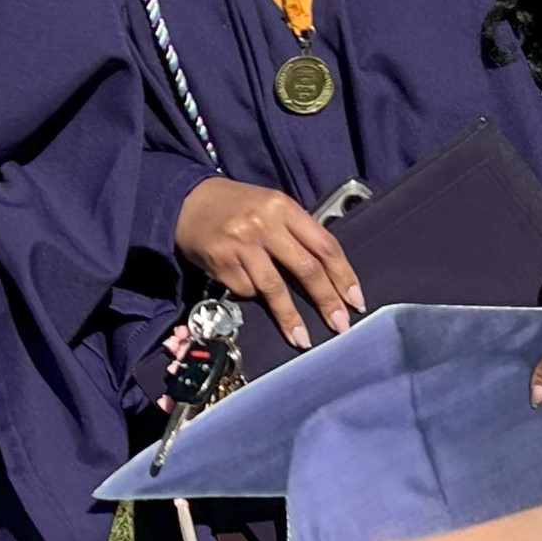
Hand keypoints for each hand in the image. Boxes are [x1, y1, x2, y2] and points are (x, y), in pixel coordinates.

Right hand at [173, 177, 362, 349]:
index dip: (344, 276)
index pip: (324, 245)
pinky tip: (249, 287)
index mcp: (283, 207)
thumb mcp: (271, 207)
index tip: (355, 300)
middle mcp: (263, 223)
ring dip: (291, 317)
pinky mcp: (220, 262)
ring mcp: (240, 244)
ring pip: (275, 288)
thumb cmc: (236, 205)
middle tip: (340, 325)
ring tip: (303, 339)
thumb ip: (296, 232)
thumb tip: (328, 274)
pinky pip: (245, 289)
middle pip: (306, 269)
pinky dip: (252, 295)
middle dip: (327, 301)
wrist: (186, 201)